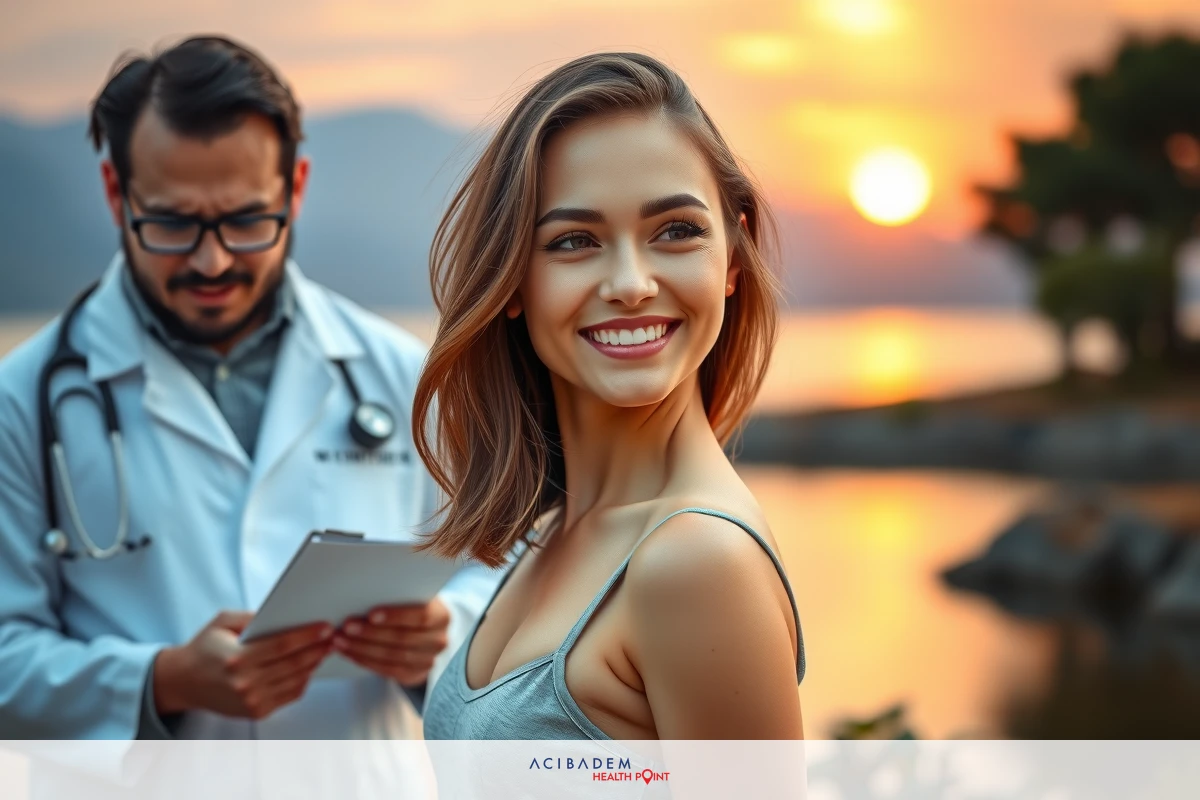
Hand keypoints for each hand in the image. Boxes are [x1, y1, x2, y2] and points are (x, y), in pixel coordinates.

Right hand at [154, 611, 333, 719]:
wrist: (185, 682)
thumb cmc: (205, 647)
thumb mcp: (223, 622)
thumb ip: (252, 617)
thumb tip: (285, 615)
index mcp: (237, 659)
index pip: (282, 646)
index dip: (307, 636)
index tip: (325, 627)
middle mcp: (245, 683)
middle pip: (293, 664)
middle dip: (318, 649)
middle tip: (334, 637)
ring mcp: (252, 701)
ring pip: (295, 680)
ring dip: (314, 664)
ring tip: (326, 650)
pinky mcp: (256, 712)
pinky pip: (289, 695)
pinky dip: (303, 681)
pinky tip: (309, 667)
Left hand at [333, 599, 450, 685]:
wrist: (425, 631)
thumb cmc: (412, 606)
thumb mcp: (412, 597)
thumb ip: (398, 595)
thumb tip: (364, 594)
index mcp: (442, 616)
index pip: (421, 616)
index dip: (396, 616)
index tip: (371, 613)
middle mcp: (439, 641)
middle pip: (403, 639)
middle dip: (370, 633)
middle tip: (346, 627)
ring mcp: (428, 661)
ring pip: (392, 657)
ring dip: (362, 648)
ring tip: (340, 640)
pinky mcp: (414, 675)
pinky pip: (387, 670)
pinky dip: (365, 661)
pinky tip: (349, 652)